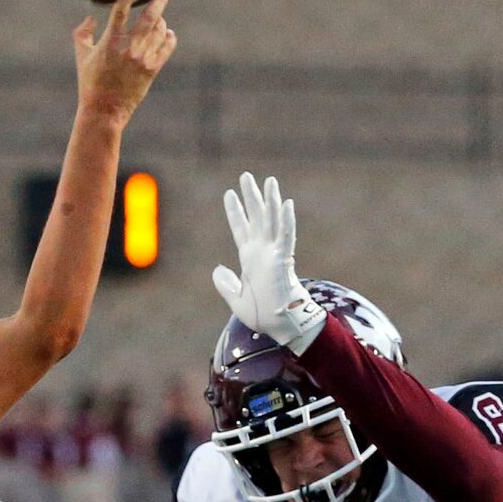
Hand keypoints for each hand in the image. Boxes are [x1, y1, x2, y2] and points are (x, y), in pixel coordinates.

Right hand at [73, 0, 176, 126]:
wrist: (104, 111)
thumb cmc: (90, 84)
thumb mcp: (81, 57)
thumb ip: (82, 34)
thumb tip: (90, 19)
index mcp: (110, 41)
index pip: (120, 10)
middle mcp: (128, 47)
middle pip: (149, 17)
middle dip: (158, 2)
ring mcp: (142, 58)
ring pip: (159, 31)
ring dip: (161, 22)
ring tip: (160, 19)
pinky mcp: (151, 70)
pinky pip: (166, 48)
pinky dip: (169, 38)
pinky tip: (167, 34)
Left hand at [211, 172, 326, 352]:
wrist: (279, 325)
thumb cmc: (262, 315)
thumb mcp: (236, 299)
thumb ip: (226, 284)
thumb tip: (217, 269)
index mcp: (250, 258)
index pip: (241, 228)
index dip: (235, 211)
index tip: (229, 194)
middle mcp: (262, 251)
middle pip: (256, 217)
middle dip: (251, 196)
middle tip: (245, 176)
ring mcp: (273, 253)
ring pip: (272, 221)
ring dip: (270, 201)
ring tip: (268, 180)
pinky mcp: (283, 260)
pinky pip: (285, 236)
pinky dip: (285, 220)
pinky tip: (285, 203)